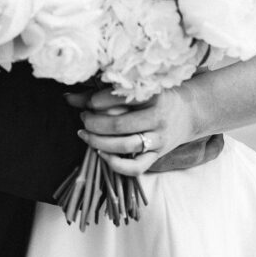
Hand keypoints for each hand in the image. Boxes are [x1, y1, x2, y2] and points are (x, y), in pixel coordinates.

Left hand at [66, 84, 200, 175]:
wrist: (188, 112)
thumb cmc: (155, 96)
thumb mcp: (136, 89)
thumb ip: (101, 92)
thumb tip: (66, 97)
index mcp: (153, 94)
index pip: (118, 98)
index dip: (96, 101)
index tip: (87, 102)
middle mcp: (157, 117)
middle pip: (118, 124)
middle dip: (93, 123)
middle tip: (83, 118)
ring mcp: (159, 138)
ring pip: (124, 146)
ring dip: (99, 142)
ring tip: (85, 134)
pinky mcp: (158, 156)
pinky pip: (135, 168)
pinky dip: (115, 164)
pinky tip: (101, 154)